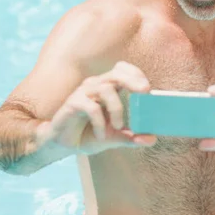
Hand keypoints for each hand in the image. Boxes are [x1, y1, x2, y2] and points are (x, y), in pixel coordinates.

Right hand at [40, 61, 156, 154]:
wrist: (62, 145)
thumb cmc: (89, 134)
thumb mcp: (114, 137)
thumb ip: (132, 137)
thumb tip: (152, 140)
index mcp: (107, 87)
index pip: (122, 70)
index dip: (136, 74)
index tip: (148, 89)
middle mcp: (95, 85)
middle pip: (116, 73)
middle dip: (132, 80)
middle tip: (145, 92)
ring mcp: (83, 93)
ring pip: (105, 88)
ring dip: (117, 108)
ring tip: (118, 126)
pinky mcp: (72, 104)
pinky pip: (91, 107)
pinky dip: (100, 122)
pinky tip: (101, 135)